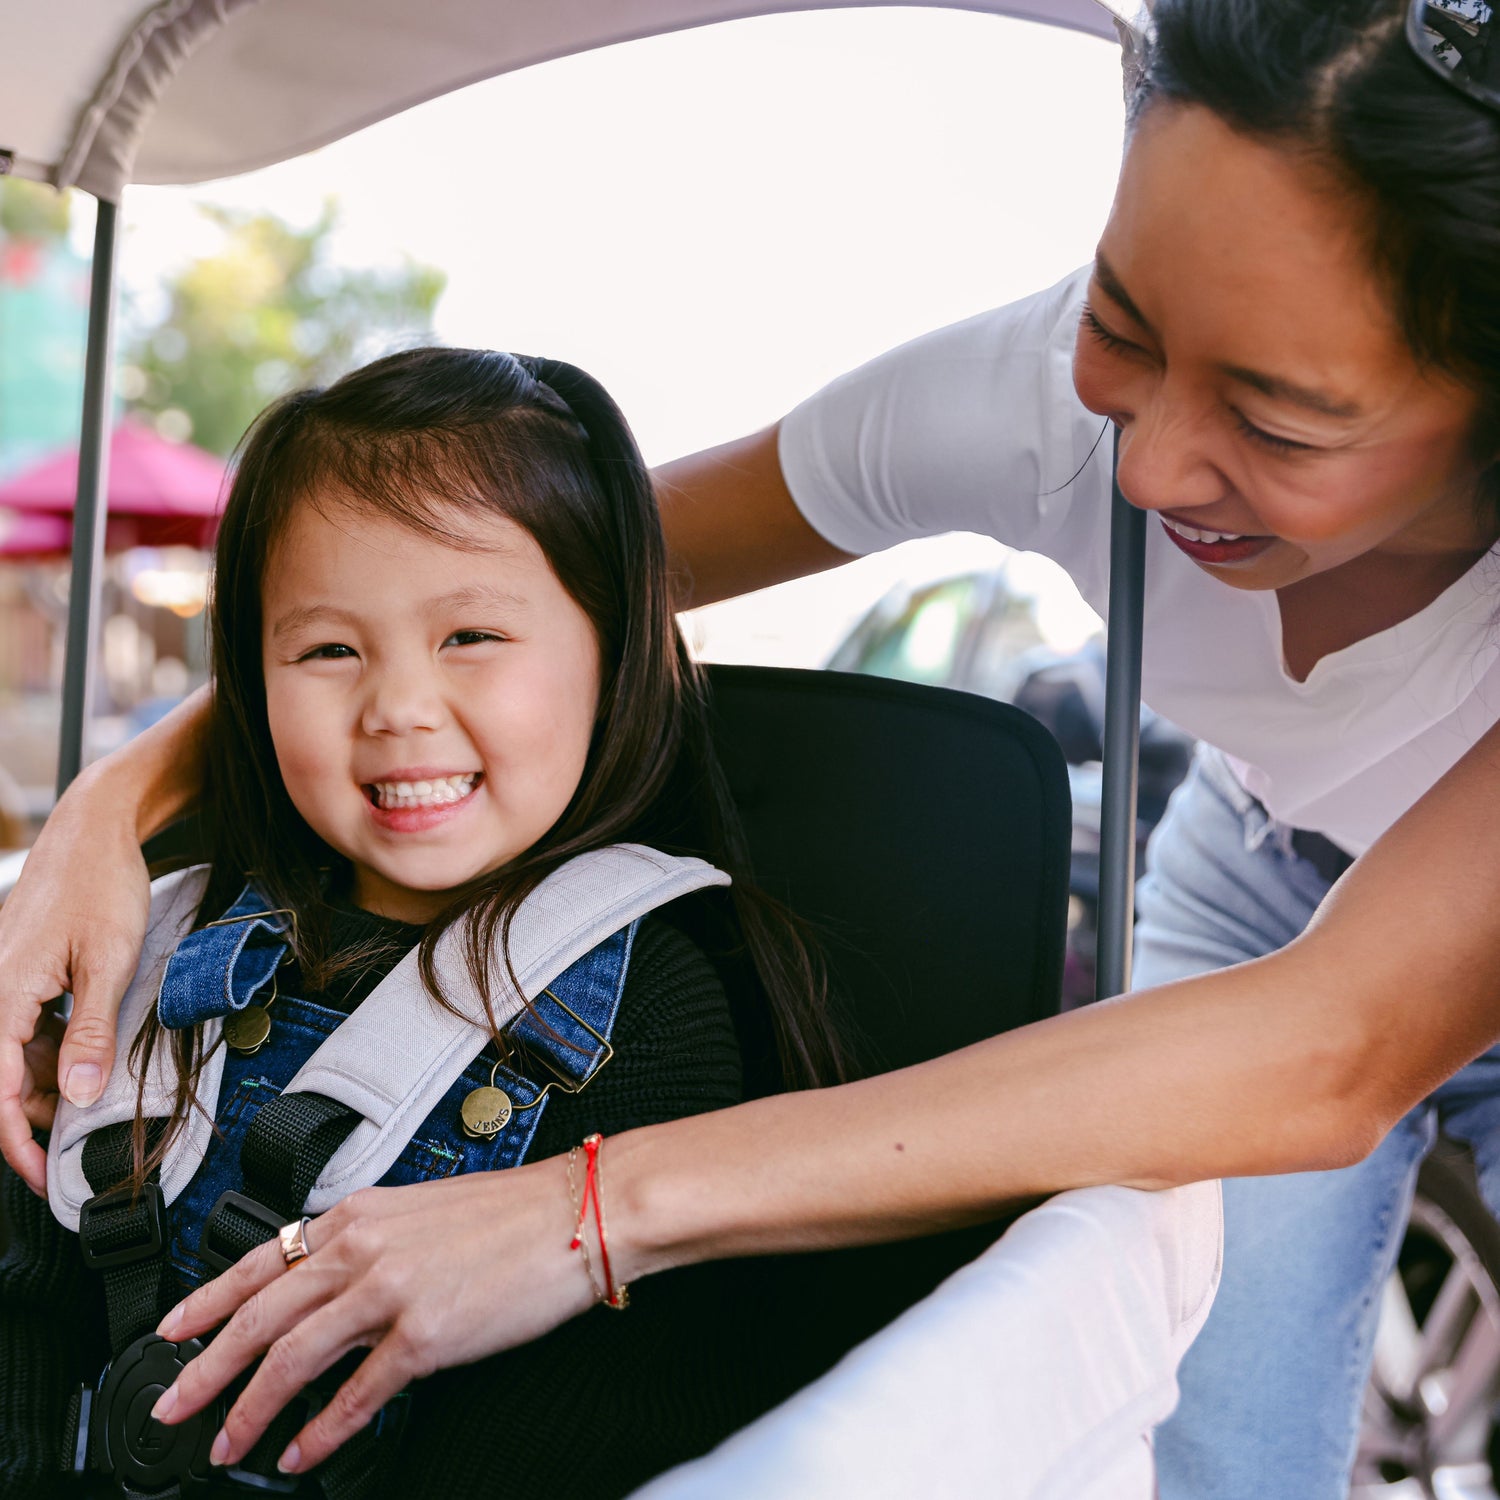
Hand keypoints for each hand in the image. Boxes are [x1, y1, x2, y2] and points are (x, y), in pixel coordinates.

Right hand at [0, 778, 150, 1192]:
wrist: (93, 831)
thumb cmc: (102, 886)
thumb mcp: (110, 963)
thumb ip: (90, 1033)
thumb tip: (76, 1097)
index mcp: (1, 994)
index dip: (15, 1142)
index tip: (41, 1176)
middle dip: (34, 1114)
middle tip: (83, 1133)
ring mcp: (1, 982)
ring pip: (12, 1057)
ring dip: (45, 1081)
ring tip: (93, 1088)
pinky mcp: (16, 975)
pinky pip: (23, 1029)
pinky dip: (50, 1049)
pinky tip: (86, 1050)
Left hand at [150, 1160, 597, 1475]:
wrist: (578, 1212)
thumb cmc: (512, 1213)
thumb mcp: (420, 1211)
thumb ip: (366, 1247)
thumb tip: (329, 1293)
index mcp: (359, 1215)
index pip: (259, 1261)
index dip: (205, 1302)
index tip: (172, 1332)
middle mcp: (363, 1248)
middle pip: (259, 1317)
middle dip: (205, 1370)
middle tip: (173, 1407)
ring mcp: (391, 1291)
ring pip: (292, 1358)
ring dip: (249, 1409)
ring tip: (227, 1444)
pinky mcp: (426, 1335)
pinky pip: (356, 1396)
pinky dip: (319, 1432)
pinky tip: (301, 1453)